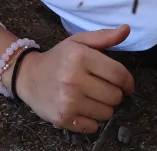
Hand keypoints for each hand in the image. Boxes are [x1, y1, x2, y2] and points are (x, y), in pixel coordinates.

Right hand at [14, 25, 134, 133]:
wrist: (27, 76)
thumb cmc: (57, 59)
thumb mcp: (77, 42)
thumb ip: (103, 37)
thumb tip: (127, 29)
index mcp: (80, 57)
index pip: (119, 75)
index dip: (128, 82)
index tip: (126, 85)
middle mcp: (74, 79)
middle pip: (115, 96)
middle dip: (113, 93)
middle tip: (100, 89)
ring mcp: (68, 100)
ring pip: (107, 113)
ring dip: (103, 107)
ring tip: (90, 98)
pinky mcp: (64, 117)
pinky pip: (94, 127)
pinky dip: (91, 120)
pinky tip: (81, 109)